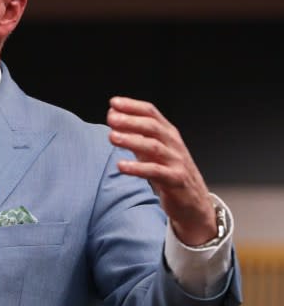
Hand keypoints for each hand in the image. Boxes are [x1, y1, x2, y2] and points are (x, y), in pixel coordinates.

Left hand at [107, 96, 216, 245]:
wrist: (194, 203)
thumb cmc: (170, 172)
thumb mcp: (153, 151)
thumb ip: (135, 135)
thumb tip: (113, 116)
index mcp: (168, 134)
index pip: (152, 113)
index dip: (133, 106)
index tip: (113, 103)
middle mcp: (174, 144)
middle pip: (153, 127)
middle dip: (131, 120)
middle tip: (111, 118)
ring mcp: (176, 162)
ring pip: (154, 147)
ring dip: (132, 140)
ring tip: (112, 137)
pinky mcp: (176, 180)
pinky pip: (156, 171)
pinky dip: (138, 168)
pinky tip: (121, 166)